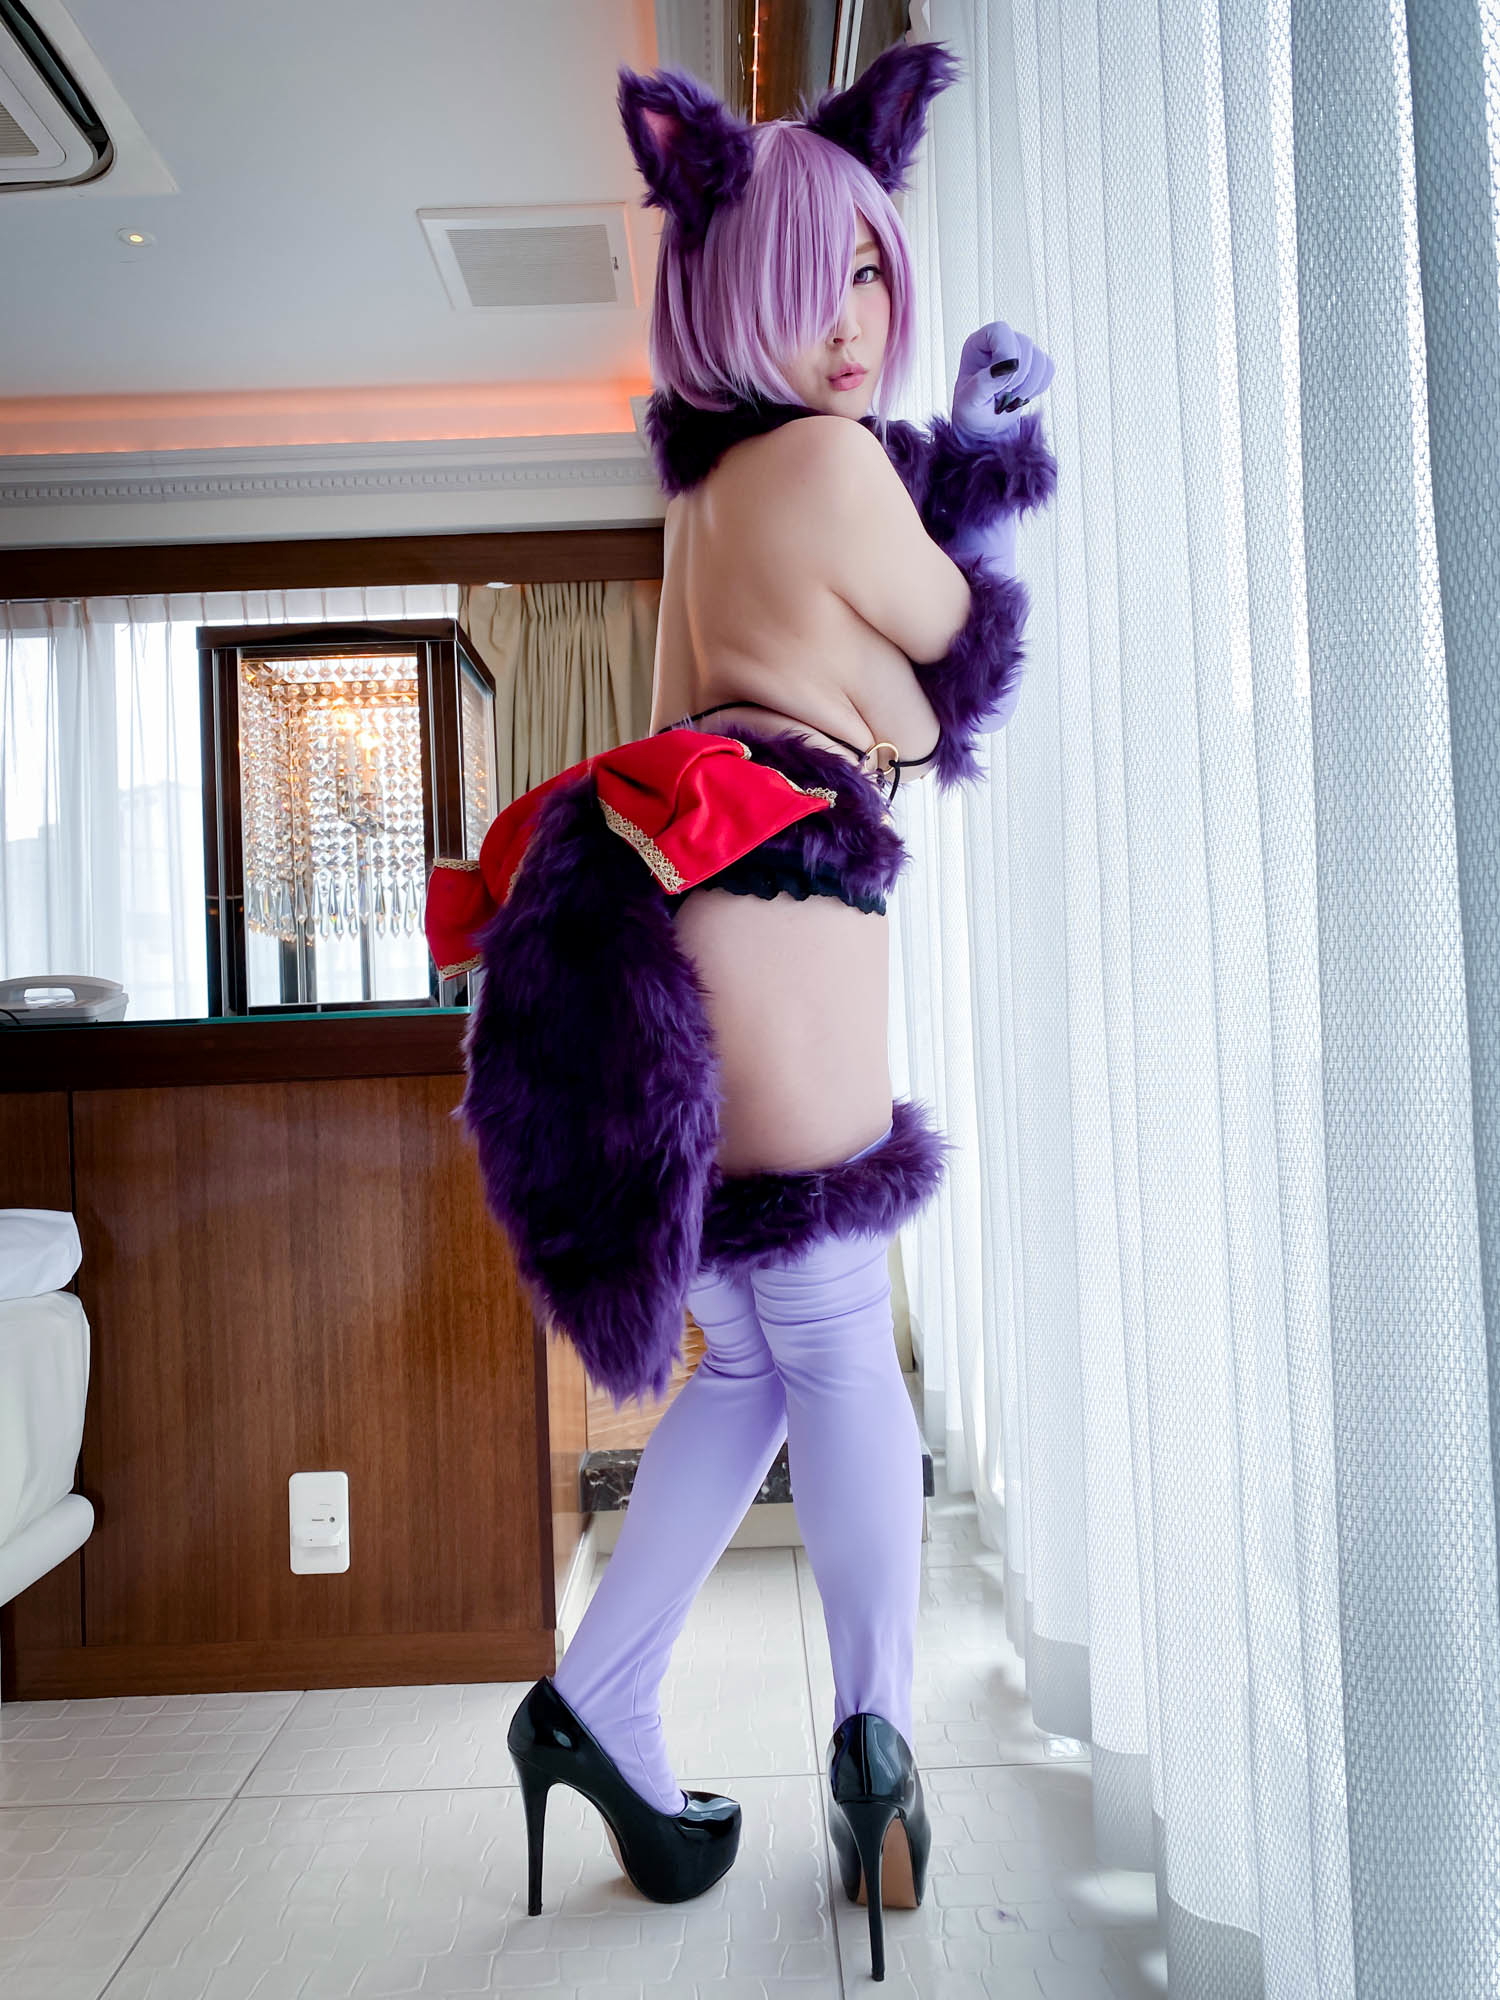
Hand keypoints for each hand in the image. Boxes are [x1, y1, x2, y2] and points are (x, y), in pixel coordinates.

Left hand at [950, 321, 1053, 442]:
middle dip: (1018, 377)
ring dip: (1029, 385)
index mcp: (978, 344)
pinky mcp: (1035, 365)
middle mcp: (1000, 342)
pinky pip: (1049, 368)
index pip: (1000, 330)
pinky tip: (1022, 397)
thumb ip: (984, 383)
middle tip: (1002, 397)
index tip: (1002, 380)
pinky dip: (1039, 387)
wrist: (984, 427)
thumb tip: (1010, 366)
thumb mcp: (969, 402)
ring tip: (1010, 400)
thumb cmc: (971, 413)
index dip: (1006, 352)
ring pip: (1040, 358)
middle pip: (1025, 344)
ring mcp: (1020, 352)